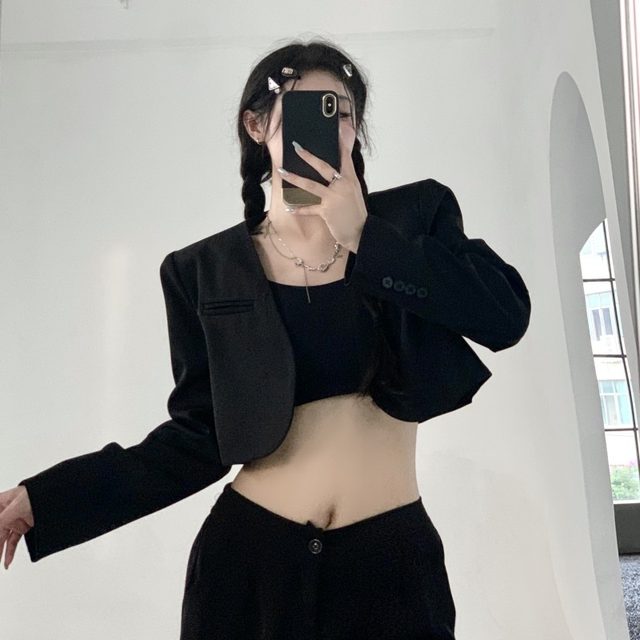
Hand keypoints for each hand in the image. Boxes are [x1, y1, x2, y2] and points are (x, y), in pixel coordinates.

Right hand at [0, 485, 33, 568]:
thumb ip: (2, 519)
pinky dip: (10, 551)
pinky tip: (7, 562)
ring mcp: (15, 520)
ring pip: (3, 539)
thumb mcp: (17, 506)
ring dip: (0, 551)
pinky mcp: (24, 526)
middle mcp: (6, 512)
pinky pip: (13, 541)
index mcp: (1, 502)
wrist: (58, 494)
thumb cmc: (38, 493)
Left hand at [278, 129, 366, 251]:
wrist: (361, 232)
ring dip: (294, 178)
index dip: (339, 143)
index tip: (334, 129)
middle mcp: (342, 186)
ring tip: (282, 172)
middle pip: (323, 167)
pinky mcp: (327, 211)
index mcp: (350, 179)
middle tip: (296, 147)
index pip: (344, 157)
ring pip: (310, 185)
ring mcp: (334, 198)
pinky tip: (289, 206)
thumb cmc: (355, 212)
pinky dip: (298, 209)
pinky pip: (309, 208)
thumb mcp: (353, 193)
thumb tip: (329, 173)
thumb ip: (343, 181)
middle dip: (308, 156)